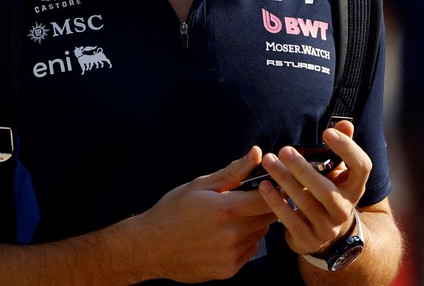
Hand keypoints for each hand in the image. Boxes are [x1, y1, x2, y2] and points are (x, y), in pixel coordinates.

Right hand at [135, 146, 278, 281]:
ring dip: (253, 224)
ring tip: (229, 218)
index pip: (269, 199)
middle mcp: (233, 235)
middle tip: (245, 199)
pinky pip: (249, 250)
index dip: (273, 190)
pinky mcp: (229, 270)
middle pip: (268, 217)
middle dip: (262, 205)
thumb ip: (234, 171)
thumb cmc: (174, 210)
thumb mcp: (201, 185)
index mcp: (227, 209)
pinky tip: (223, 235)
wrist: (151, 247)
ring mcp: (232, 255)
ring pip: (260, 233)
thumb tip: (257, 153)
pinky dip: (244, 241)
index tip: (268, 184)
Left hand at [256, 121, 370, 256]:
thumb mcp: (336, 174)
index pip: (361, 166)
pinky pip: (290, 220)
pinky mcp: (308, 239)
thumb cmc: (326, 193)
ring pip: (305, 203)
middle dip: (303, 169)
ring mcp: (327, 227)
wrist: (322, 236)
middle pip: (326, 189)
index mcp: (354, 188)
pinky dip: (276, 202)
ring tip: (268, 162)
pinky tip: (264, 186)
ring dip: (285, 181)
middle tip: (284, 149)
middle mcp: (344, 209)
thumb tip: (344, 123)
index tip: (326, 132)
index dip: (347, 149)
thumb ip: (340, 149)